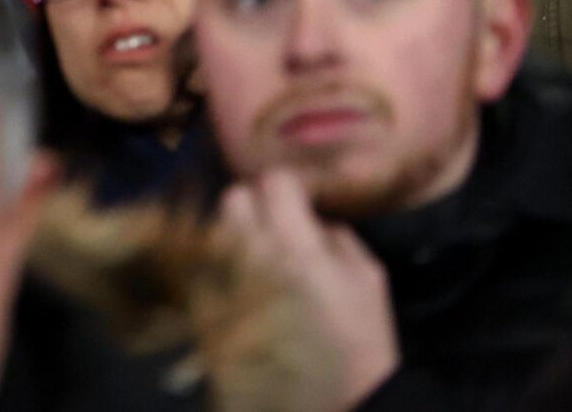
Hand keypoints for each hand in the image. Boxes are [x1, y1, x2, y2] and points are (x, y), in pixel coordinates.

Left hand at [219, 169, 399, 409]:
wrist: (333, 403)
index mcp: (293, 243)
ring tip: (258, 259)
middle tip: (275, 227)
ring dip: (236, 237)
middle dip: (254, 205)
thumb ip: (335, 235)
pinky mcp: (204, 310)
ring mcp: (221, 282)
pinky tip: (243, 289)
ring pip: (216, 233)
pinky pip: (204, 271)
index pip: (273, 182)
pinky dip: (221, 271)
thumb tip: (310, 216)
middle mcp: (248, 255)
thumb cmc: (359, 339)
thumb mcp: (367, 277)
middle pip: (234, 199)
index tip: (298, 203)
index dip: (288, 189)